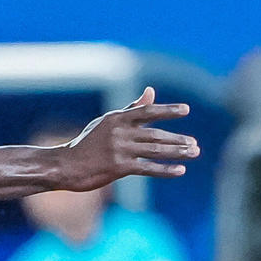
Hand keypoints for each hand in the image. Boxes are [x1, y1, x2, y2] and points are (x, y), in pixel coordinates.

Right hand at [58, 89, 198, 186]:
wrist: (66, 165)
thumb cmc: (88, 142)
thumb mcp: (108, 122)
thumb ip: (132, 109)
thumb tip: (151, 90)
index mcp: (118, 118)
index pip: (148, 111)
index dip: (168, 110)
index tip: (186, 110)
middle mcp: (120, 132)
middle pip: (156, 134)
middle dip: (178, 140)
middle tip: (195, 144)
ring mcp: (119, 150)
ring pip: (155, 150)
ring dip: (177, 153)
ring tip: (194, 153)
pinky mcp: (118, 167)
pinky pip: (147, 168)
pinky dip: (165, 170)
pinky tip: (180, 171)